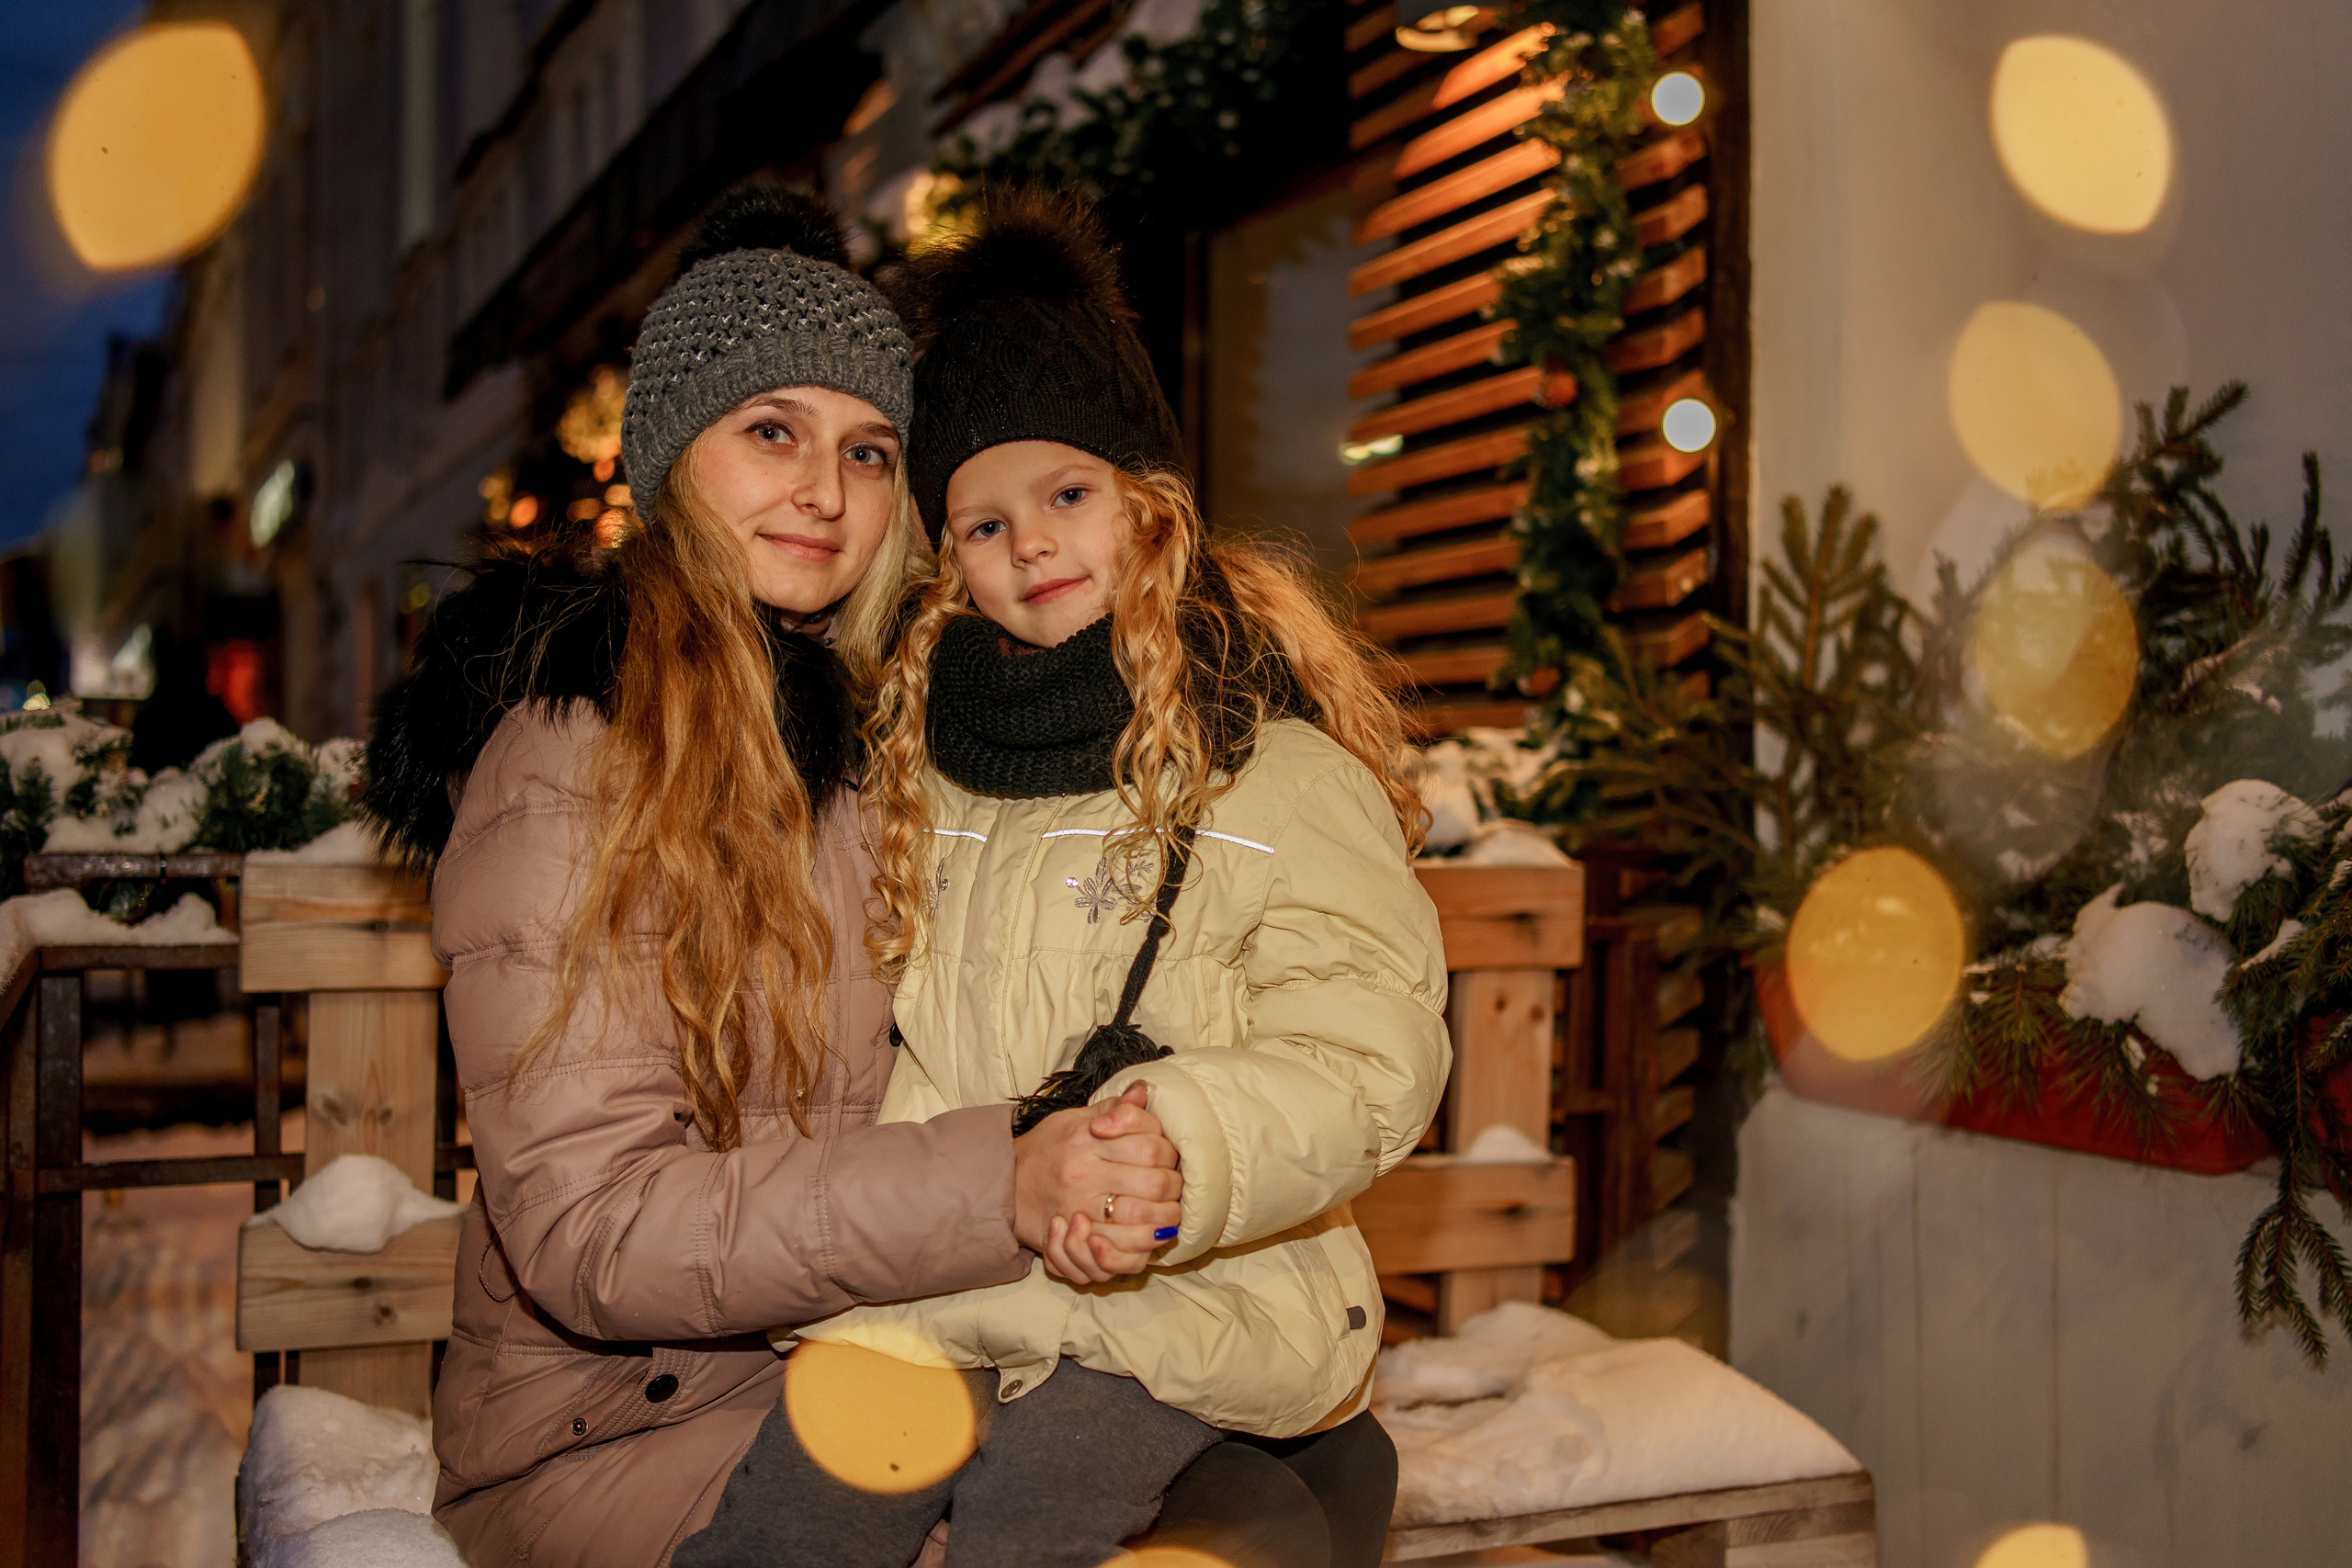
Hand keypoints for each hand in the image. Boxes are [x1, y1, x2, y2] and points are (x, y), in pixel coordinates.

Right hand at [1013, 1084, 1181, 1282]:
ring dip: (1165, 1215)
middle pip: (1153, 1181)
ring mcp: (1080, 1207)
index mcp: (1087, 1139)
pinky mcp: (1076, 1236)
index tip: (1167, 1157)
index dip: (1168, 1152)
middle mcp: (1084, 1173)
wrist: (1007, 1184)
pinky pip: (1120, 1246)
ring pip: (1141, 1215)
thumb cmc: (1047, 1148)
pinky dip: (1143, 1243)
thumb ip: (1114, 1107)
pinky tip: (1154, 1236)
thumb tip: (1142, 1091)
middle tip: (1174, 1186)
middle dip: (1173, 1185)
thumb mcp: (1075, 1119)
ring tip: (1170, 1211)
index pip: (1149, 1145)